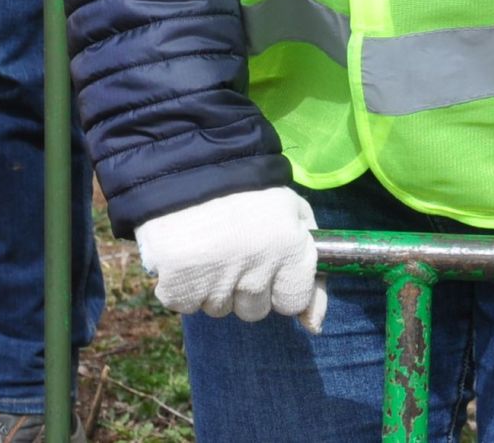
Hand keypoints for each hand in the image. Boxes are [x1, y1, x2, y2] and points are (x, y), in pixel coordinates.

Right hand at [135, 187, 325, 330]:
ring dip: (216, 287)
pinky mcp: (179, 288)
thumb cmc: (251, 191)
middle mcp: (257, 273)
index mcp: (290, 251)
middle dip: (247, 288)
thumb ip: (313, 271)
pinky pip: (186, 305)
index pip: (293, 302)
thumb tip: (314, 326)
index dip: (281, 285)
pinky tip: (188, 253)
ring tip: (211, 247)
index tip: (270, 264)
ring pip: (220, 309)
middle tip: (236, 250)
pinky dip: (185, 286)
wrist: (192, 167)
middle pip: (255, 310)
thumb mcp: (295, 215)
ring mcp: (216, 283)